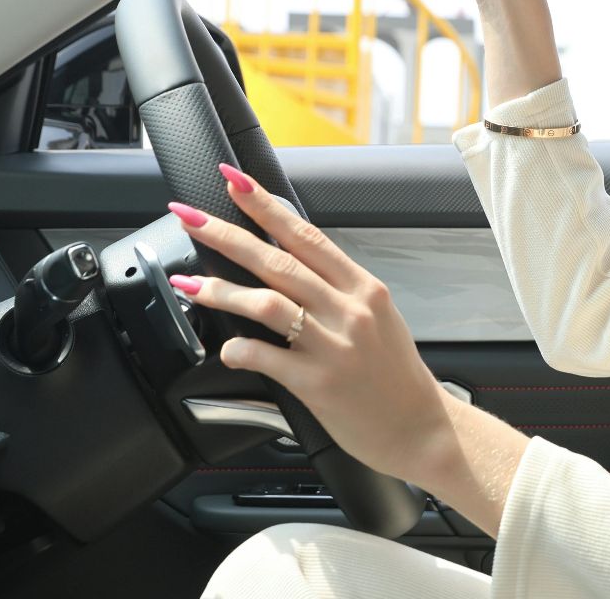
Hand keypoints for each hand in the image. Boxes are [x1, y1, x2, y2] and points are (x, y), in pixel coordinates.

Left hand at [164, 163, 452, 487]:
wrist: (422, 428)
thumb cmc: (395, 377)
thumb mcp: (378, 318)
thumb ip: (338, 291)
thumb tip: (292, 265)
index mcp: (363, 288)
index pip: (306, 235)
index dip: (266, 206)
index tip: (236, 182)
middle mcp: (348, 310)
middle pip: (278, 260)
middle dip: (228, 234)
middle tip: (192, 216)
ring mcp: (333, 345)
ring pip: (267, 303)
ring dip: (220, 290)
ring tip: (188, 283)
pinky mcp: (317, 383)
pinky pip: (266, 356)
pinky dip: (239, 348)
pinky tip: (225, 348)